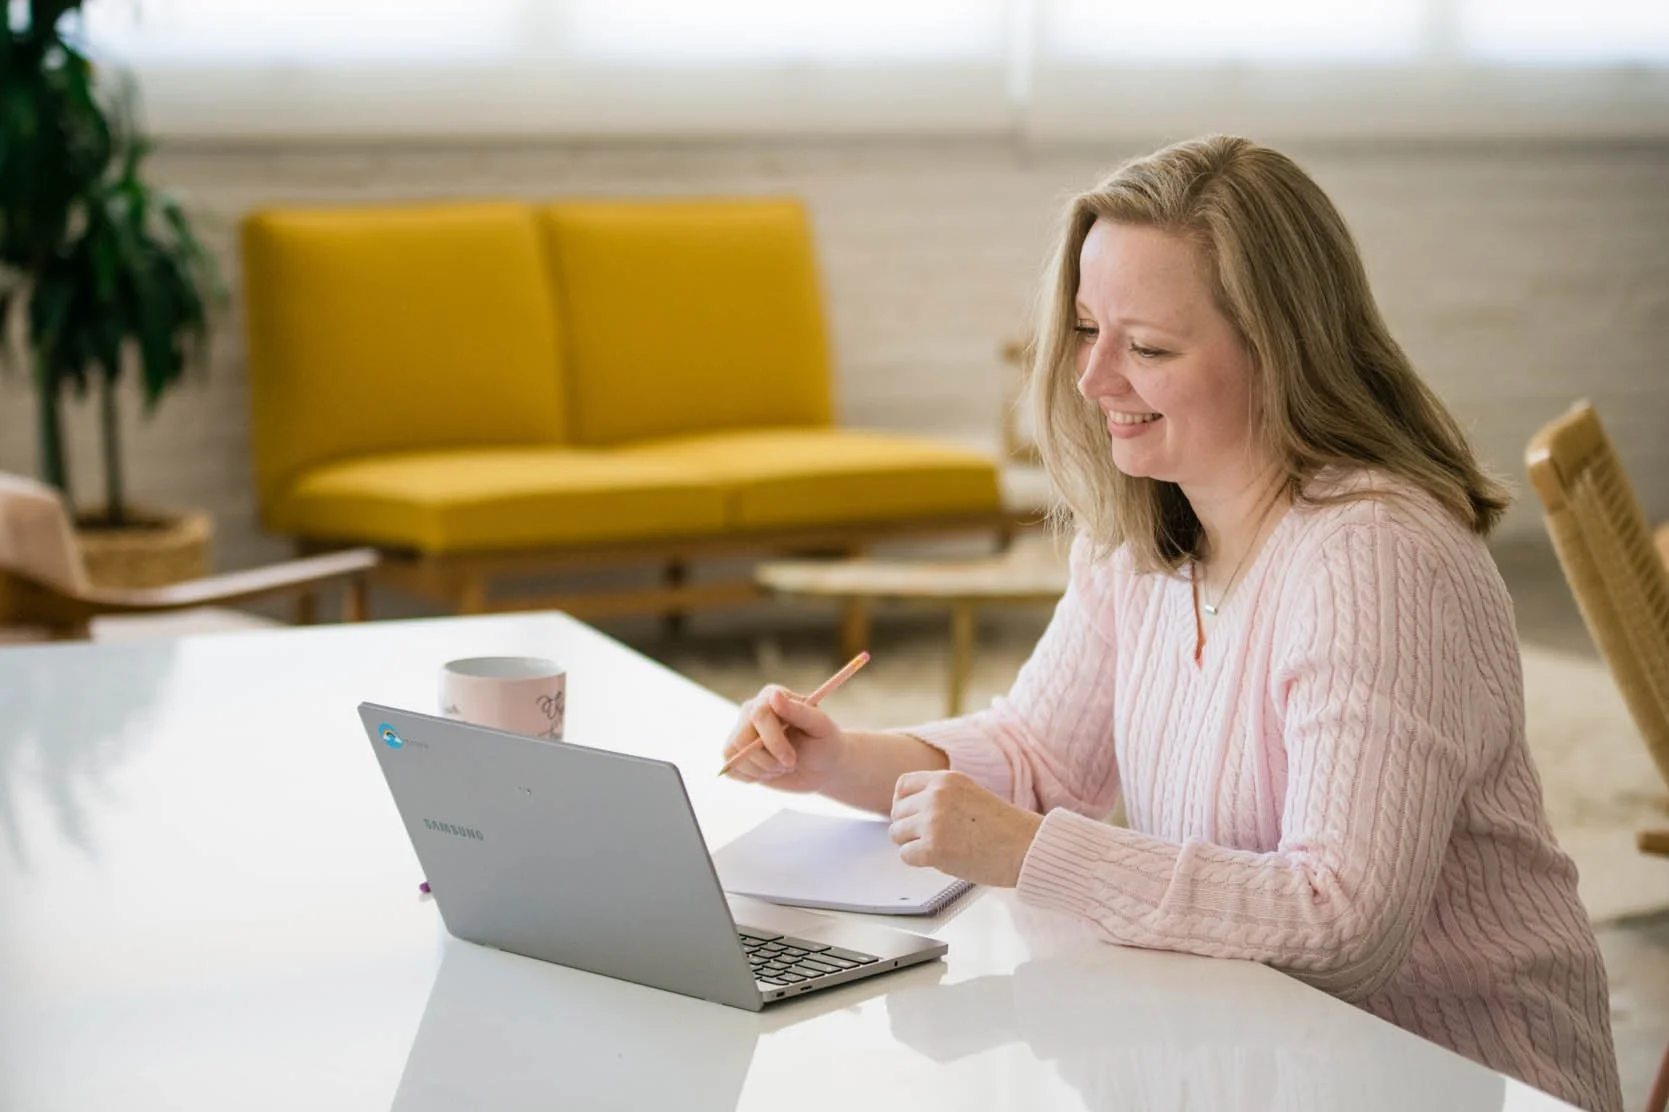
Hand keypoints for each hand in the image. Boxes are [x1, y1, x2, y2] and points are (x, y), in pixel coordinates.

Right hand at [719, 685, 849, 792]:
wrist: (821, 765)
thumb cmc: (823, 742)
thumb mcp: (819, 726)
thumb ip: (798, 711)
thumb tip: (775, 695)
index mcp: (770, 697)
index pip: (758, 715)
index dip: (773, 742)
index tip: (791, 759)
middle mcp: (750, 711)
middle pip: (741, 740)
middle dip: (767, 760)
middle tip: (790, 764)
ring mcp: (740, 732)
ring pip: (735, 756)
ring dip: (762, 770)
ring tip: (782, 767)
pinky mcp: (736, 754)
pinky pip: (732, 769)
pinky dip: (752, 778)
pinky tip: (770, 772)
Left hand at [889, 770, 1043, 887]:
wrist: (1027, 848)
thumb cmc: (1004, 827)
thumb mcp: (969, 795)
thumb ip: (941, 796)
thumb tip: (908, 810)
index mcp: (946, 780)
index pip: (903, 786)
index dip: (904, 804)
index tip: (913, 817)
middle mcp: (935, 796)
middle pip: (897, 812)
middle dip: (909, 828)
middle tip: (931, 839)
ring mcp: (932, 822)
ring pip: (896, 834)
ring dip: (912, 844)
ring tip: (938, 849)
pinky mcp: (933, 849)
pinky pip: (905, 855)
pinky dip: (919, 861)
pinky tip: (940, 860)